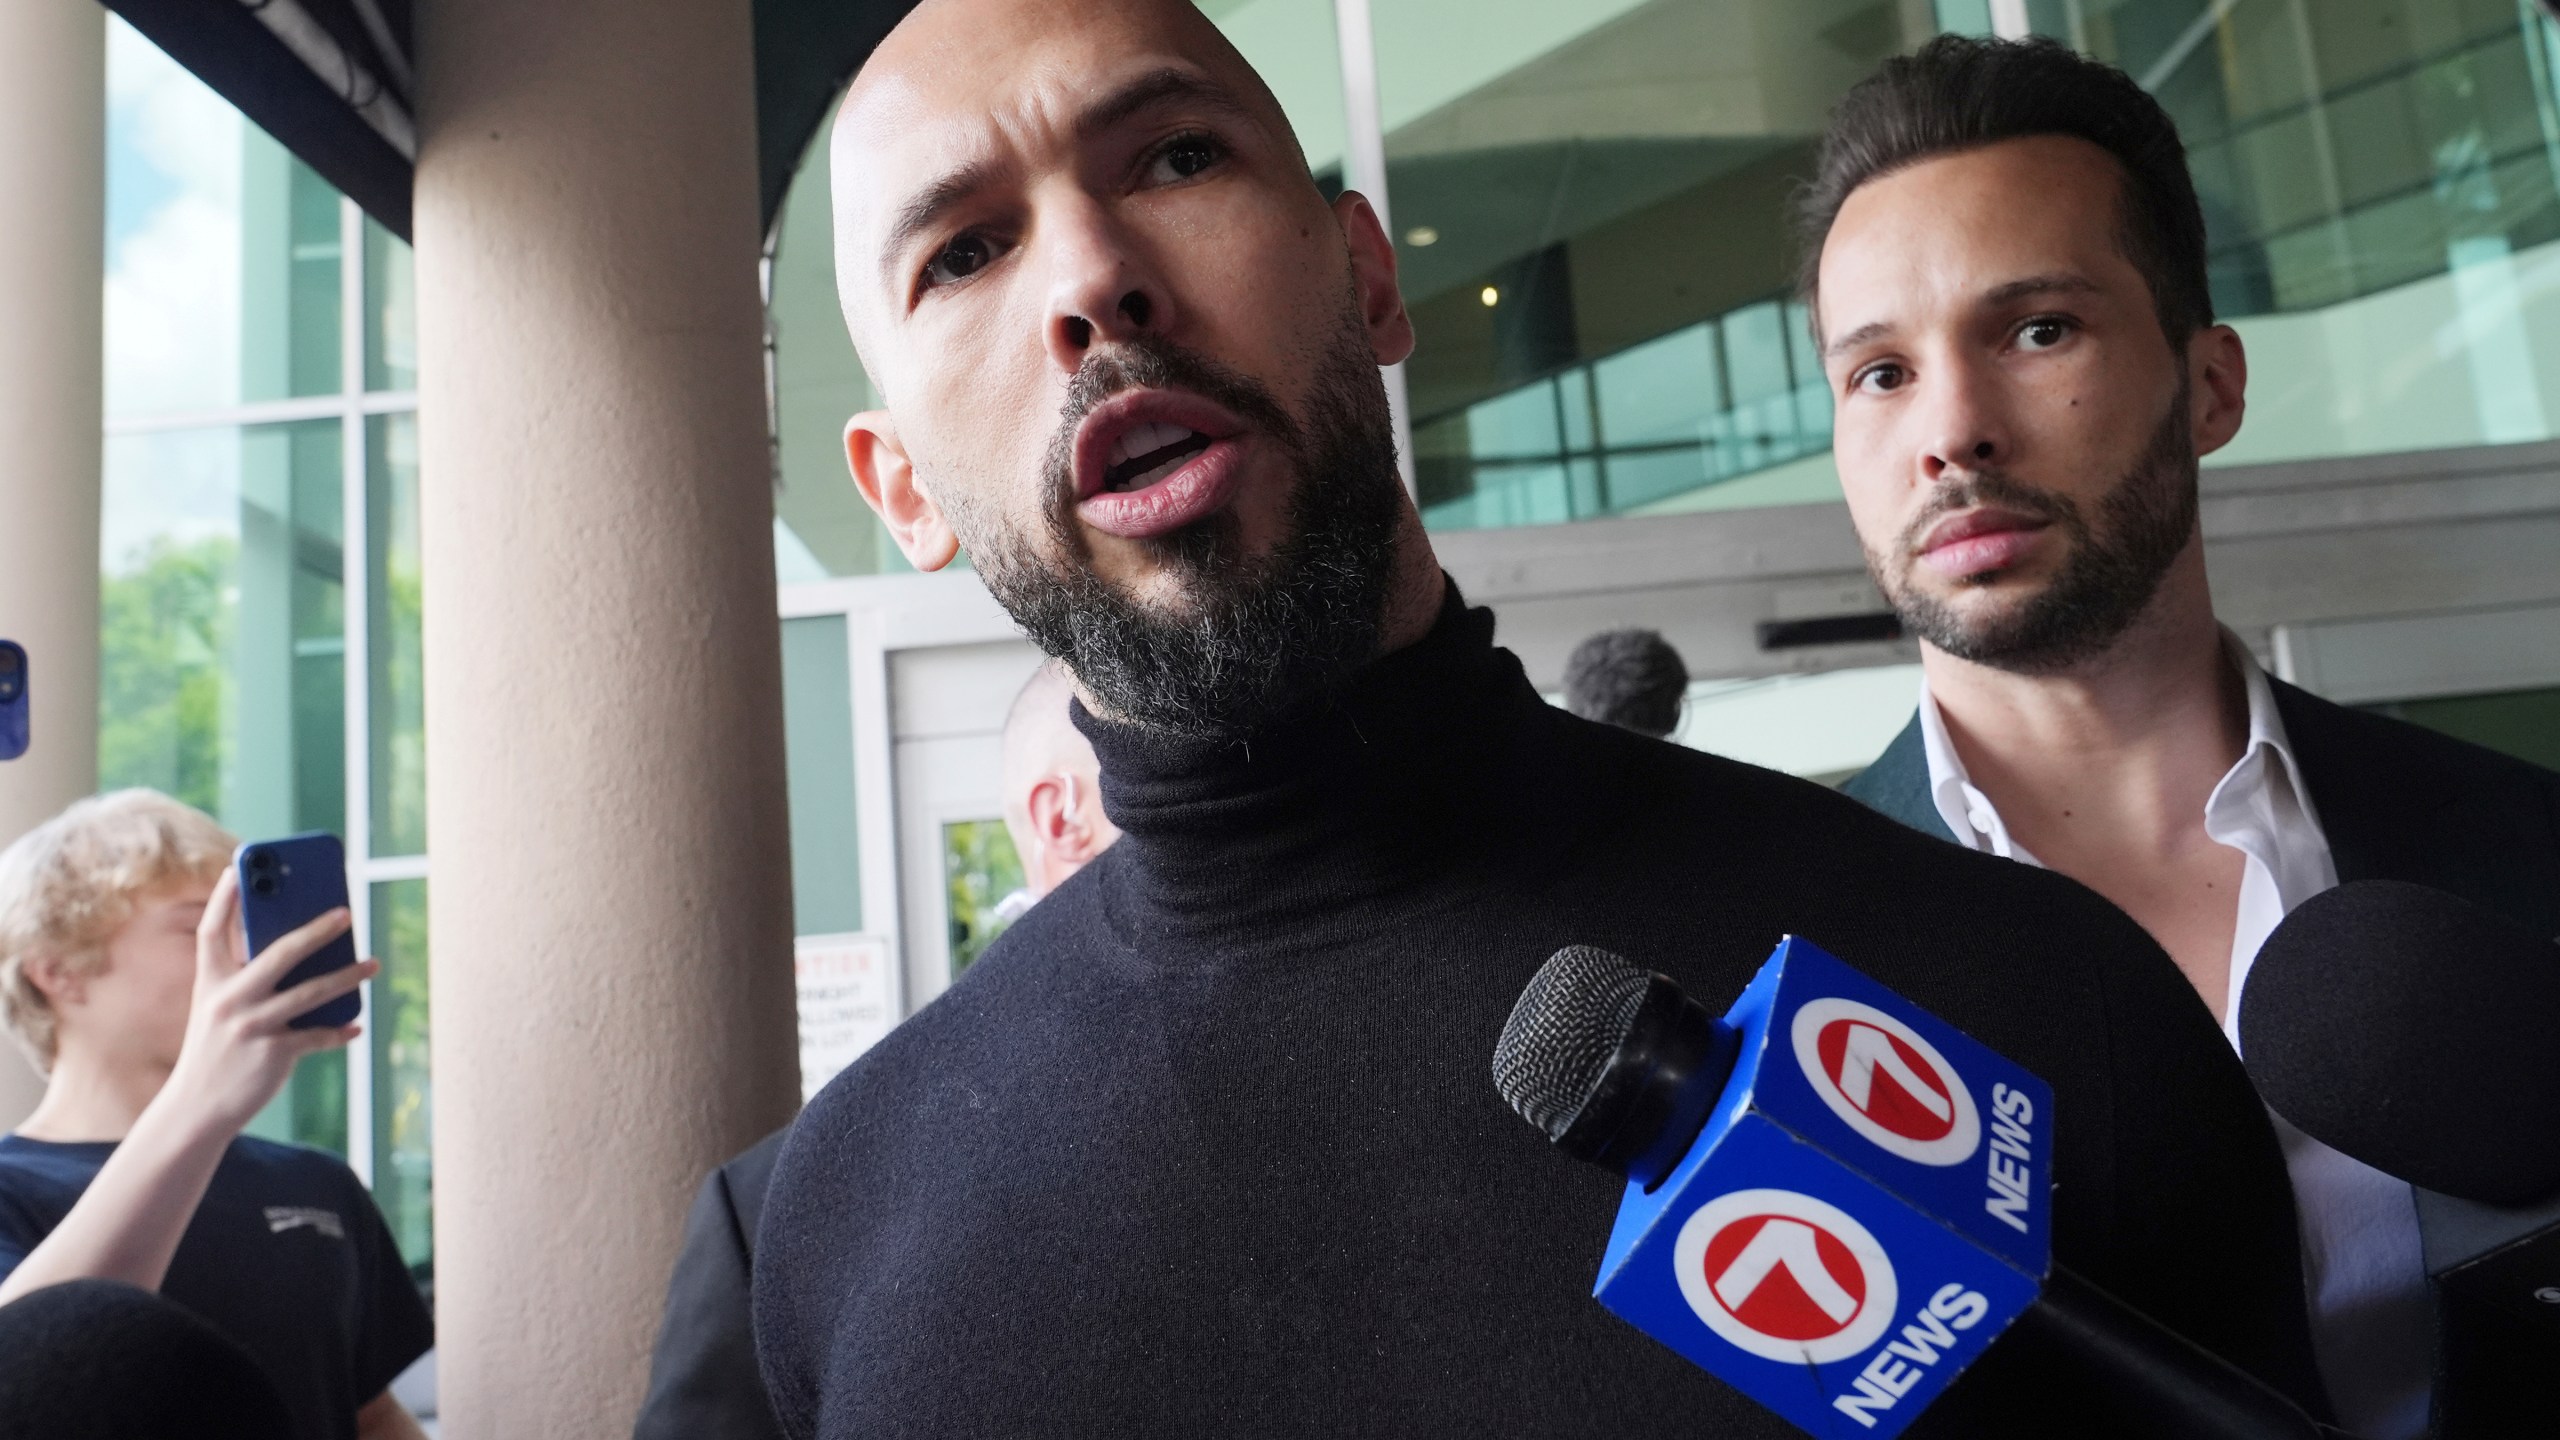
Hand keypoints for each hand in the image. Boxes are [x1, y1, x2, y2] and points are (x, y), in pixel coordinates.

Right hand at [163, 868, 375, 1138]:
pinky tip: (355, 1025)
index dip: (224, 898)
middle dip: (317, 930)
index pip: (213, 931)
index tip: (238, 866)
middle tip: (347, 913)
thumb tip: (301, 947)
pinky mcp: (273, 1053)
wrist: (197, 1108)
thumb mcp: (218, 1008)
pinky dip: (339, 1030)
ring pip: (312, 993)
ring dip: (349, 976)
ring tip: (373, 964)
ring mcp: (251, 1026)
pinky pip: (318, 1035)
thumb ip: (246, 978)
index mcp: (210, 982)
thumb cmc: (216, 1048)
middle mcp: (228, 999)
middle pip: (280, 953)